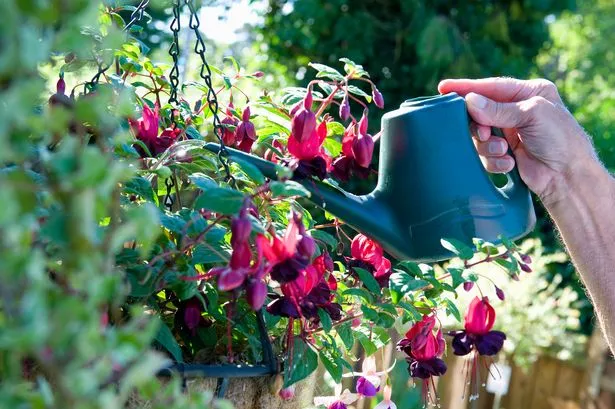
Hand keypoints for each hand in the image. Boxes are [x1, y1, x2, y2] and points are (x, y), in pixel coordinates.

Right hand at [438, 77, 597, 204]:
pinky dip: (494, 160)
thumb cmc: (560, 139)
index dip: (467, 87)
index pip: (491, 87)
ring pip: (479, 135)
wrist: (568, 177)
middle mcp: (516, 111)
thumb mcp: (531, 115)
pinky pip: (485, 154)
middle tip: (484, 132)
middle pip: (479, 112)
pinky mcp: (505, 153)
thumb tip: (469, 102)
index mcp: (528, 93)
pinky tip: (510, 163)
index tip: (444, 88)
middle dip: (479, 125)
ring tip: (504, 151)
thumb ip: (498, 109)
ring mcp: (510, 133)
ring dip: (488, 146)